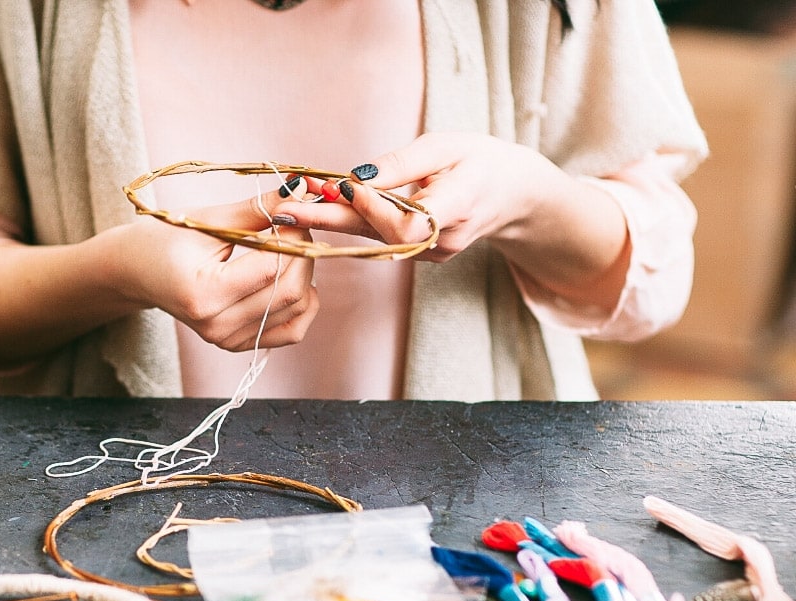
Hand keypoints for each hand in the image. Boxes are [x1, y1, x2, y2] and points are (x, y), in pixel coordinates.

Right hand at [112, 195, 318, 351]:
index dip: (292, 235)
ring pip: (297, 309)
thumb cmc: (165, 239)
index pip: (271, 267)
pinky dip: (302, 302)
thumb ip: (257, 210)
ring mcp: (227, 339)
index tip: (292, 210)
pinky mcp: (237, 344)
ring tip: (289, 248)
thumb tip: (299, 193)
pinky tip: (290, 277)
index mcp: (204, 293)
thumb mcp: (208, 219)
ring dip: (305, 273)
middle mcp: (216, 325)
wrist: (136, 271)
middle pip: (290, 291)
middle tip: (295, 224)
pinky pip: (291, 330)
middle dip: (304, 252)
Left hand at [272, 132, 569, 261]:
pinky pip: (380, 240)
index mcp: (460, 205)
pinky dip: (353, 223)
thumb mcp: (447, 146)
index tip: (344, 186)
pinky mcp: (419, 256)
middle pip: (380, 237)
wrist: (512, 195)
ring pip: (375, 239)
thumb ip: (401, 164)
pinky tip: (323, 208)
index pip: (409, 223)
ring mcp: (432, 254)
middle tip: (286, 209)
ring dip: (334, 222)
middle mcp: (444, 239)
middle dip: (330, 221)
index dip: (375, 208)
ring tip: (292, 205)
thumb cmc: (480, 161)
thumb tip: (354, 179)